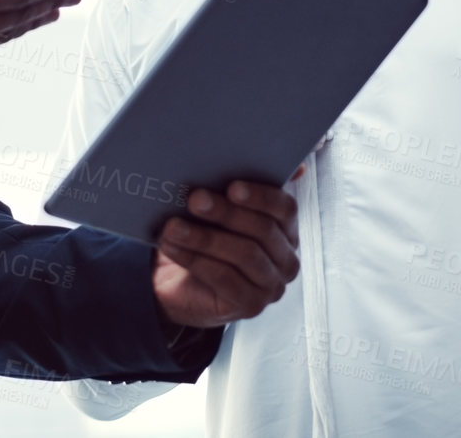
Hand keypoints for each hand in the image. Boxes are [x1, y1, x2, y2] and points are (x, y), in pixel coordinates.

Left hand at [152, 170, 302, 329]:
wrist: (181, 282)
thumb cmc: (206, 235)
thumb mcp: (220, 209)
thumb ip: (236, 188)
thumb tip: (258, 155)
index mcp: (287, 229)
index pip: (285, 208)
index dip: (260, 196)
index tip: (231, 187)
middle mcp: (287, 259)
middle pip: (262, 230)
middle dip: (226, 213)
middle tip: (194, 199)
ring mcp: (272, 286)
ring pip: (243, 255)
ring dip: (205, 237)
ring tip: (173, 226)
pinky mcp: (251, 306)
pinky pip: (224, 278)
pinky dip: (195, 260)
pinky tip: (173, 247)